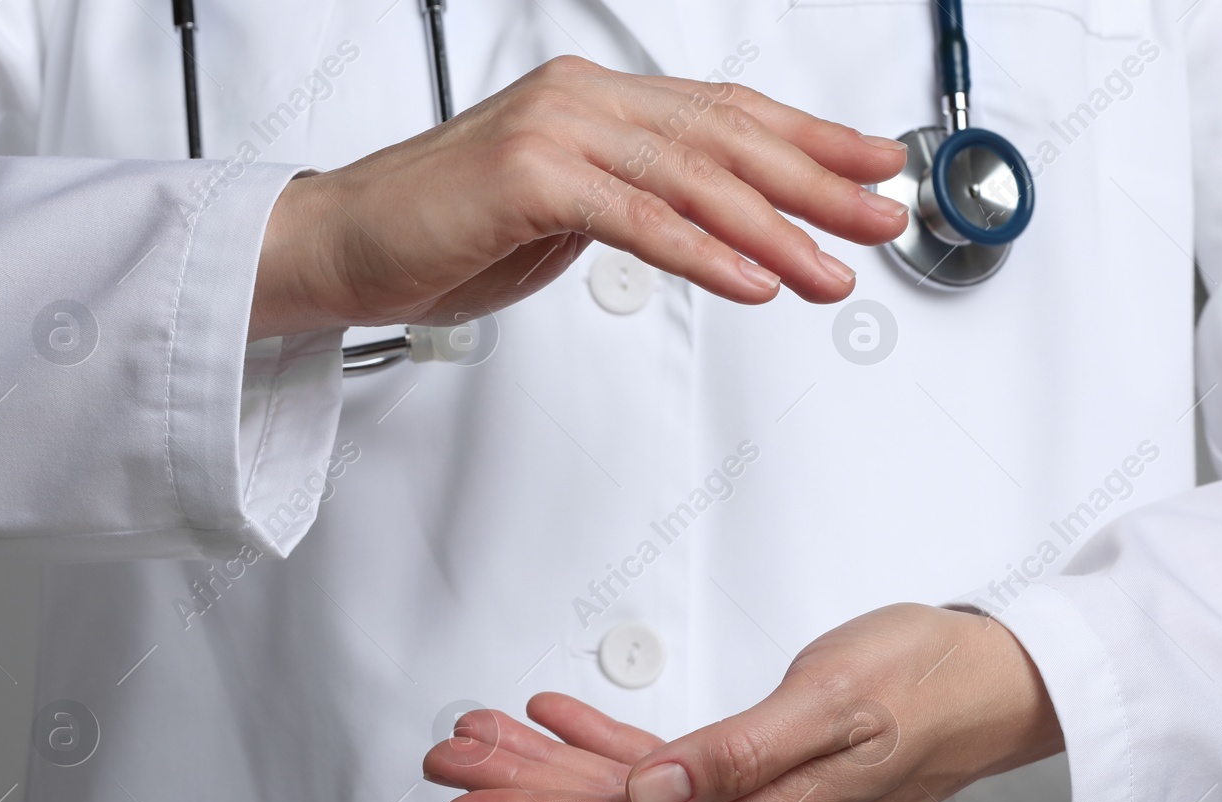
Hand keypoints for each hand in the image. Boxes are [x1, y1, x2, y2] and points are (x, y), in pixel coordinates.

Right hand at [249, 55, 909, 339]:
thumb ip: (633, 200)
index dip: (810, 140)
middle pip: (727, 139)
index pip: (726, 115)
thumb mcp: (563, 210)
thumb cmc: (445, 232)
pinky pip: (638, 219)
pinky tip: (755, 281)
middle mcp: (585, 99)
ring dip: (776, 229)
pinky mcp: (528, 178)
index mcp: (598, 101)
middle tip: (881, 215)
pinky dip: (704, 253)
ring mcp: (556, 131)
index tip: (873, 165)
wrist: (341, 243)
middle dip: (818, 181)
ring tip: (833, 269)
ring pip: (694, 179)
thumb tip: (711, 225)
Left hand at [424, 604, 1061, 801]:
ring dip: (553, 768)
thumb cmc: (925, 683)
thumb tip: (650, 795)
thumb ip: (736, 754)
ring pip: (626, 801)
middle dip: (521, 792)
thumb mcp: (831, 704)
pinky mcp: (759, 787)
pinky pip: (664, 778)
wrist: (992, 687)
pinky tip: (568, 724)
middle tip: (452, 766)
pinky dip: (608, 752)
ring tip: (488, 741)